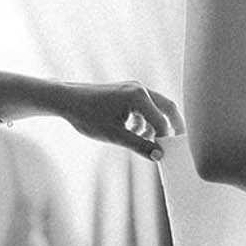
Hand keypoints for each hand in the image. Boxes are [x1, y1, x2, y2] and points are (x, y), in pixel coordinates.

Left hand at [61, 84, 183, 160]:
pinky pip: (144, 107)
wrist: (67, 100)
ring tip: (146, 142)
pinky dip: (144, 121)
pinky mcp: (127, 93)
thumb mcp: (115, 135)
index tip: (169, 155)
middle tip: (178, 145)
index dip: (167, 140)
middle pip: (168, 108)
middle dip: (173, 127)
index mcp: (139, 96)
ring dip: (155, 126)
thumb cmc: (88, 116)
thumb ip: (139, 146)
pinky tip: (133, 133)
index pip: (162, 121)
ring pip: (156, 108)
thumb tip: (159, 156)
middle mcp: (140, 89)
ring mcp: (133, 89)